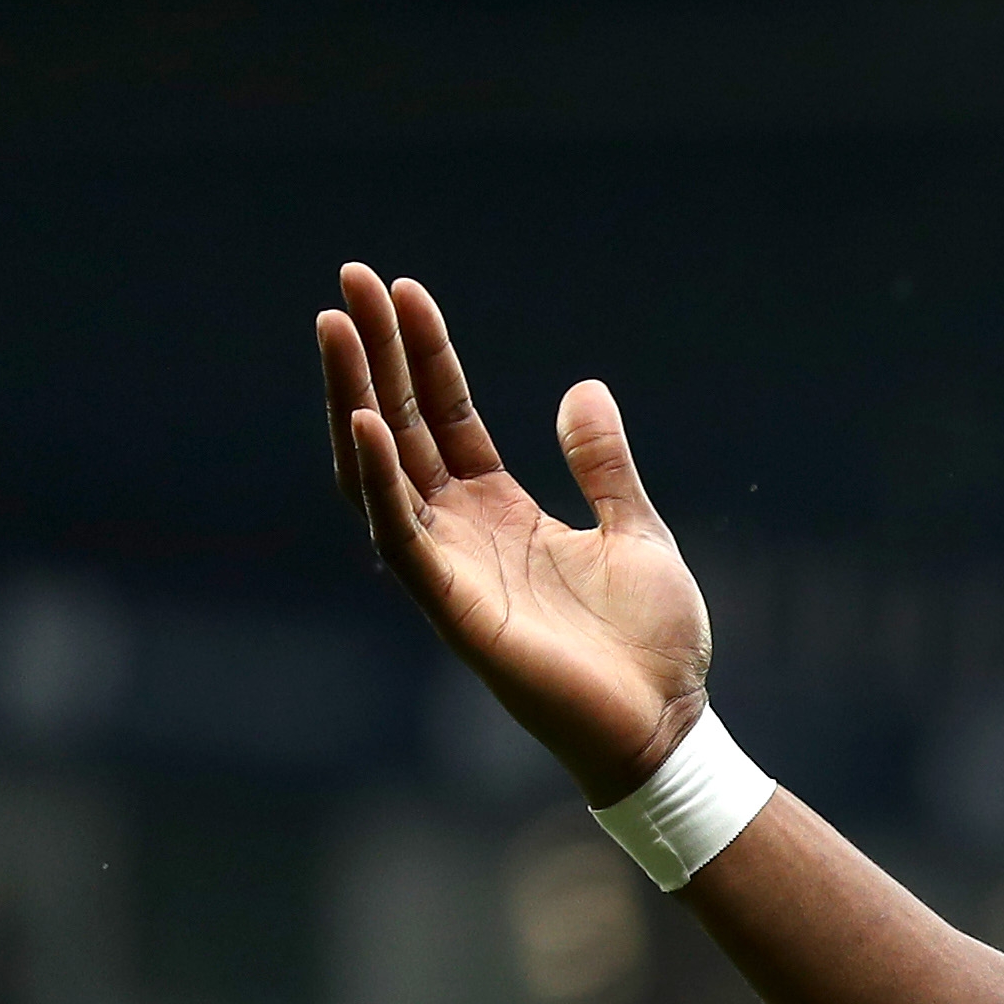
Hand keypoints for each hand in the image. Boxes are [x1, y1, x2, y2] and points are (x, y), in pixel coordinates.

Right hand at [316, 265, 711, 802]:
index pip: (445, 416)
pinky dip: (379, 480)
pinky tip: (364, 423)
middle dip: (373, 355)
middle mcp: (461, 532)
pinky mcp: (451, 606)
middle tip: (350, 280)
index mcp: (501, 512)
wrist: (667, 723)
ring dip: (354, 397)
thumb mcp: (636, 530)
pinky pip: (400, 533)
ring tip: (336, 326)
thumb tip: (584, 389)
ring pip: (380, 468)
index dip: (423, 354)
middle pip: (400, 426)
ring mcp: (449, 566)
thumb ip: (603, 464)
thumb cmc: (652, 643)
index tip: (403, 290)